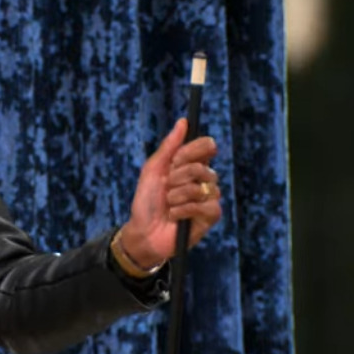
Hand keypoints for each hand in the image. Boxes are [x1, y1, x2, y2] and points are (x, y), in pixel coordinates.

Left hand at [118, 118, 222, 269]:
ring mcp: (209, 198)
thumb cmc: (147, 201)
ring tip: (168, 205)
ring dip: (176, 196)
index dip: (192, 151)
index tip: (175, 161)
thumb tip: (183, 121)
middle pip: (202, 166)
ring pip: (200, 187)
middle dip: (177, 178)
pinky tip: (174, 216)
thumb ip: (169, 146)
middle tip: (166, 189)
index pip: (207, 146)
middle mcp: (204, 179)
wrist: (143, 232)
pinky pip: (202, 205)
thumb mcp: (153, 170)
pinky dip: (182, 210)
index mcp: (192, 165)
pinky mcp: (211, 216)